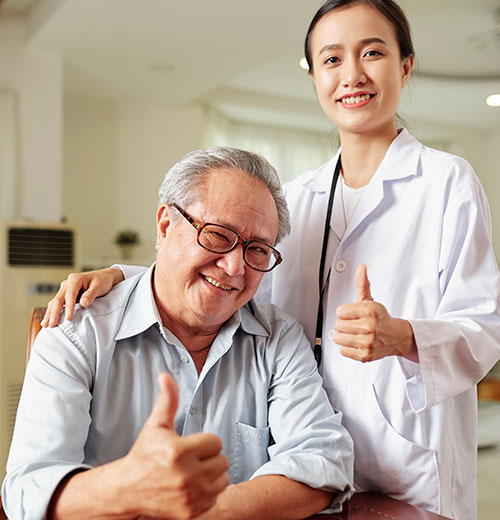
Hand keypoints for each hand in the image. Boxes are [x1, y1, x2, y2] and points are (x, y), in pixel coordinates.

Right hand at [41, 268, 124, 326]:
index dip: (68, 306)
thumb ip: (91, 294)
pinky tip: (48, 320)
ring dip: (50, 313)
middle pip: (58, 298)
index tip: (68, 318)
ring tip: (46, 325)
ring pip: (55, 301)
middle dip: (54, 312)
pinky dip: (52, 311)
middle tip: (51, 324)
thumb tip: (83, 303)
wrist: (104, 277)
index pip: (70, 294)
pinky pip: (57, 303)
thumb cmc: (102, 281)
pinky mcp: (65, 295)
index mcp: (75, 279)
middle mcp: (67, 283)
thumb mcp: (99, 286)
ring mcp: (65, 289)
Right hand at [122, 373, 228, 518]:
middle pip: (222, 460)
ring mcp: (190, 496)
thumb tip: (166, 375)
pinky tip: (193, 486)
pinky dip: (208, 491)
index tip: (191, 445)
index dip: (205, 442)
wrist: (128, 490)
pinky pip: (216, 496)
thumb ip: (167, 401)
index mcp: (178, 452)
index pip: (215, 442)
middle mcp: (186, 476)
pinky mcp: (191, 512)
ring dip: (212, 474)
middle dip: (209, 457)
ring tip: (194, 471)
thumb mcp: (156, 426)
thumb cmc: (144, 455)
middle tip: (192, 458)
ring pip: (223, 478)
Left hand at [334, 265, 416, 361]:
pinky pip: (342, 351)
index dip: (345, 312)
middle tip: (356, 325)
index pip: (339, 311)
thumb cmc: (380, 318)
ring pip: (338, 338)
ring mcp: (367, 342)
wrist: (397, 337)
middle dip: (344, 324)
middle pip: (337, 325)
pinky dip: (347, 348)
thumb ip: (362, 284)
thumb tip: (361, 268)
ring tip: (355, 334)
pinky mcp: (365, 355)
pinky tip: (357, 343)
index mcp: (369, 311)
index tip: (354, 314)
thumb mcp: (370, 300)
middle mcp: (368, 326)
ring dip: (344, 336)